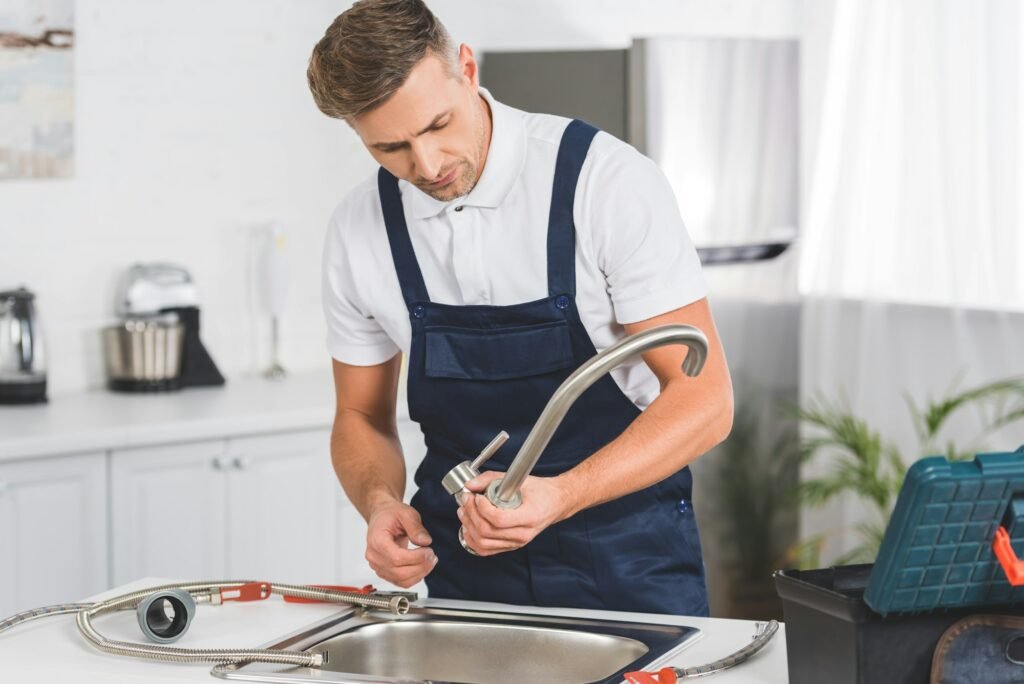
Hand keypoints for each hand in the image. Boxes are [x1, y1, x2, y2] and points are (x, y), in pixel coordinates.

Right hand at [365, 500, 436, 587]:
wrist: (382, 516)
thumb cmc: (391, 514)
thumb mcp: (406, 513)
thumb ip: (416, 527)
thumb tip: (425, 541)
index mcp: (377, 540)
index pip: (396, 558)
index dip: (416, 558)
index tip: (429, 551)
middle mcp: (374, 556)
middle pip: (399, 572)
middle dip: (421, 566)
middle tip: (433, 556)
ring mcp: (377, 565)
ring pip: (401, 580)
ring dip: (420, 573)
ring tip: (430, 561)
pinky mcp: (384, 571)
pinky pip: (400, 582)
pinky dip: (414, 577)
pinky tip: (422, 566)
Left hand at [457, 471, 572, 555]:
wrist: (555, 503)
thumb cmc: (541, 492)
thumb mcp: (519, 480)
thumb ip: (492, 479)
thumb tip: (470, 484)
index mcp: (529, 517)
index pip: (499, 519)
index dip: (482, 508)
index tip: (476, 495)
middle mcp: (523, 534)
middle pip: (487, 532)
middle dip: (471, 514)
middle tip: (466, 499)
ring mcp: (516, 543)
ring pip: (483, 543)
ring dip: (469, 526)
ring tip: (465, 511)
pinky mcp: (510, 546)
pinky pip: (486, 550)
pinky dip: (472, 540)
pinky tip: (468, 526)